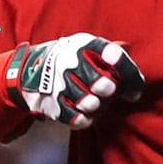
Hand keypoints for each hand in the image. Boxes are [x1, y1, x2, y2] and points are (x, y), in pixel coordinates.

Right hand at [3, 33, 143, 128]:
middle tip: (110, 93)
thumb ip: (111, 51)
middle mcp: (70, 61)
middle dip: (110, 92)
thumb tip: (130, 50)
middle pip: (103, 85)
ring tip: (95, 102)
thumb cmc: (69, 59)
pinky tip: (85, 113)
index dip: (128, 72)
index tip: (133, 87)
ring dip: (98, 106)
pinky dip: (85, 119)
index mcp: (85, 44)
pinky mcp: (52, 104)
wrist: (29, 69)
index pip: (114, 55)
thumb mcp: (87, 47)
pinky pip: (77, 119)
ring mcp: (59, 83)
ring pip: (91, 104)